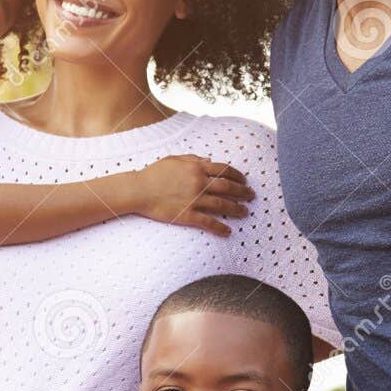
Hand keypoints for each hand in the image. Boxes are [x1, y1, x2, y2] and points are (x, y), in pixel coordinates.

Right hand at [132, 156, 253, 237]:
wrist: (138, 190)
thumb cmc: (154, 173)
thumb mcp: (174, 159)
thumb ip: (192, 159)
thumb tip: (208, 160)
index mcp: (196, 167)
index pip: (224, 170)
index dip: (237, 175)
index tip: (244, 180)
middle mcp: (199, 182)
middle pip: (228, 187)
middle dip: (243, 192)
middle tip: (252, 196)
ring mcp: (194, 199)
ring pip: (222, 205)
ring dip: (237, 209)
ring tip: (245, 212)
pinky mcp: (187, 214)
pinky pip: (208, 222)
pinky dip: (220, 228)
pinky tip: (228, 231)